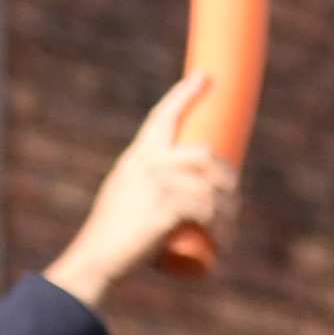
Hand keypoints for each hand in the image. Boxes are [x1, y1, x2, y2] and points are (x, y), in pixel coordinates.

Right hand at [47, 75, 235, 310]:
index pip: (164, 115)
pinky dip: (223, 231)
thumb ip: (154, 184)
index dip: (186, 94)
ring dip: (230, 213)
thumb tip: (191, 187)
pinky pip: (210, 212)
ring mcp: (159, 183)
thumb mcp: (131, 195)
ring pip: (214, 187)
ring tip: (228, 234)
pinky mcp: (168, 207)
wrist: (98, 257)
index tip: (206, 76)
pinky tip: (224, 244)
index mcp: (138, 155)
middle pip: (207, 155)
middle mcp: (148, 162)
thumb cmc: (117, 232)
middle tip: (234, 206)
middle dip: (229, 180)